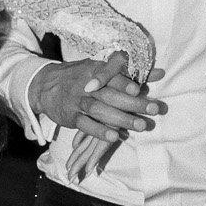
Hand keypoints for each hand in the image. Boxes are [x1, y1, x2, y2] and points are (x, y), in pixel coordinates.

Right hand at [63, 53, 165, 180]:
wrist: (44, 86)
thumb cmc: (80, 77)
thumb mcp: (101, 68)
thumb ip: (131, 72)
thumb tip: (161, 72)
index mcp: (95, 70)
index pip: (111, 75)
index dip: (124, 82)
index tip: (139, 88)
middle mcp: (87, 86)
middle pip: (110, 95)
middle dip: (132, 103)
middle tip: (153, 110)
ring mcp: (77, 101)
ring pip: (99, 110)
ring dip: (120, 119)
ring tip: (140, 125)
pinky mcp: (70, 117)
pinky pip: (85, 124)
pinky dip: (99, 131)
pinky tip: (114, 137)